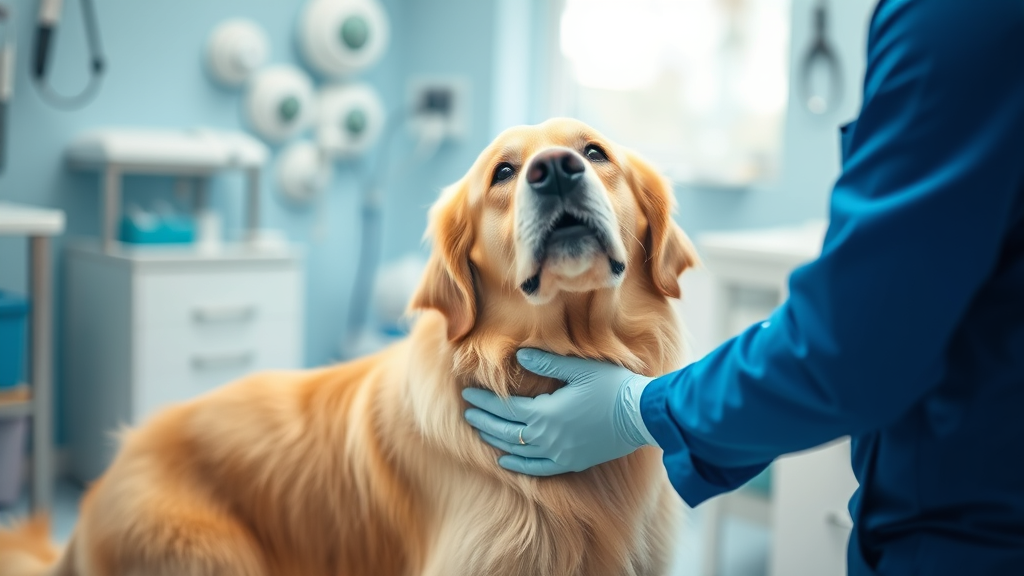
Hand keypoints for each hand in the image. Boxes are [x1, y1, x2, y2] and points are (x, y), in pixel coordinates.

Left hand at [462, 348, 657, 475]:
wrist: (641, 415)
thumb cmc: (612, 386)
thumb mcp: (579, 369)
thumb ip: (547, 364)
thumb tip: (520, 355)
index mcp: (545, 413)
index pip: (505, 408)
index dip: (485, 401)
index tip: (468, 394)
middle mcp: (547, 437)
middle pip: (506, 430)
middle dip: (484, 420)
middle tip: (468, 412)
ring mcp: (559, 454)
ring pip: (517, 450)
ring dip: (495, 440)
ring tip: (480, 431)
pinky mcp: (571, 462)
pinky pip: (537, 469)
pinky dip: (519, 466)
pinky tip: (505, 461)